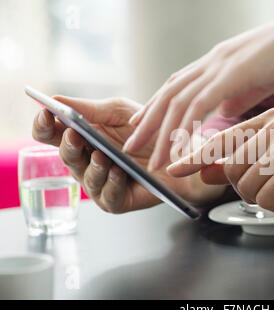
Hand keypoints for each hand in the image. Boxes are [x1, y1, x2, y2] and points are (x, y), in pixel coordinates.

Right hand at [32, 96, 224, 212]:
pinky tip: (118, 172)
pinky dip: (111, 184)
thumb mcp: (119, 112)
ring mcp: (99, 182)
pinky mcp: (116, 200)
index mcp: (82, 137)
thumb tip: (53, 98)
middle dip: (69, 146)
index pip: (52, 133)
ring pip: (84, 179)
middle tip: (75, 135)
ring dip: (91, 167)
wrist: (181, 152)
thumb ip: (90, 109)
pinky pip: (107, 196)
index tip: (47, 113)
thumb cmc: (149, 130)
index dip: (44, 124)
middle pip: (65, 156)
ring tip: (101, 157)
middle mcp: (86, 161)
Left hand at [123, 2, 273, 170]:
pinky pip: (200, 103)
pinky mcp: (232, 73)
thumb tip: (224, 110)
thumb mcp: (257, 81)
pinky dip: (185, 126)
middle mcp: (211, 62)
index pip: (177, 86)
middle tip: (130, 145)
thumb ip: (237, 95)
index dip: (156, 106)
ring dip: (161, 131)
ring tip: (150, 158)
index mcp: (216, 63)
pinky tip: (178, 147)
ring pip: (178, 101)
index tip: (142, 124)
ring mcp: (220, 66)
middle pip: (168, 94)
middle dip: (148, 122)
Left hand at [167, 108, 273, 229]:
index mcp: (269, 120)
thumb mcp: (269, 170)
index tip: (174, 167)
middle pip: (231, 166)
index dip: (196, 157)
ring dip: (264, 198)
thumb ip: (237, 165)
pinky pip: (264, 196)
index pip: (222, 140)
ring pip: (244, 183)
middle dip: (248, 188)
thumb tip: (203, 168)